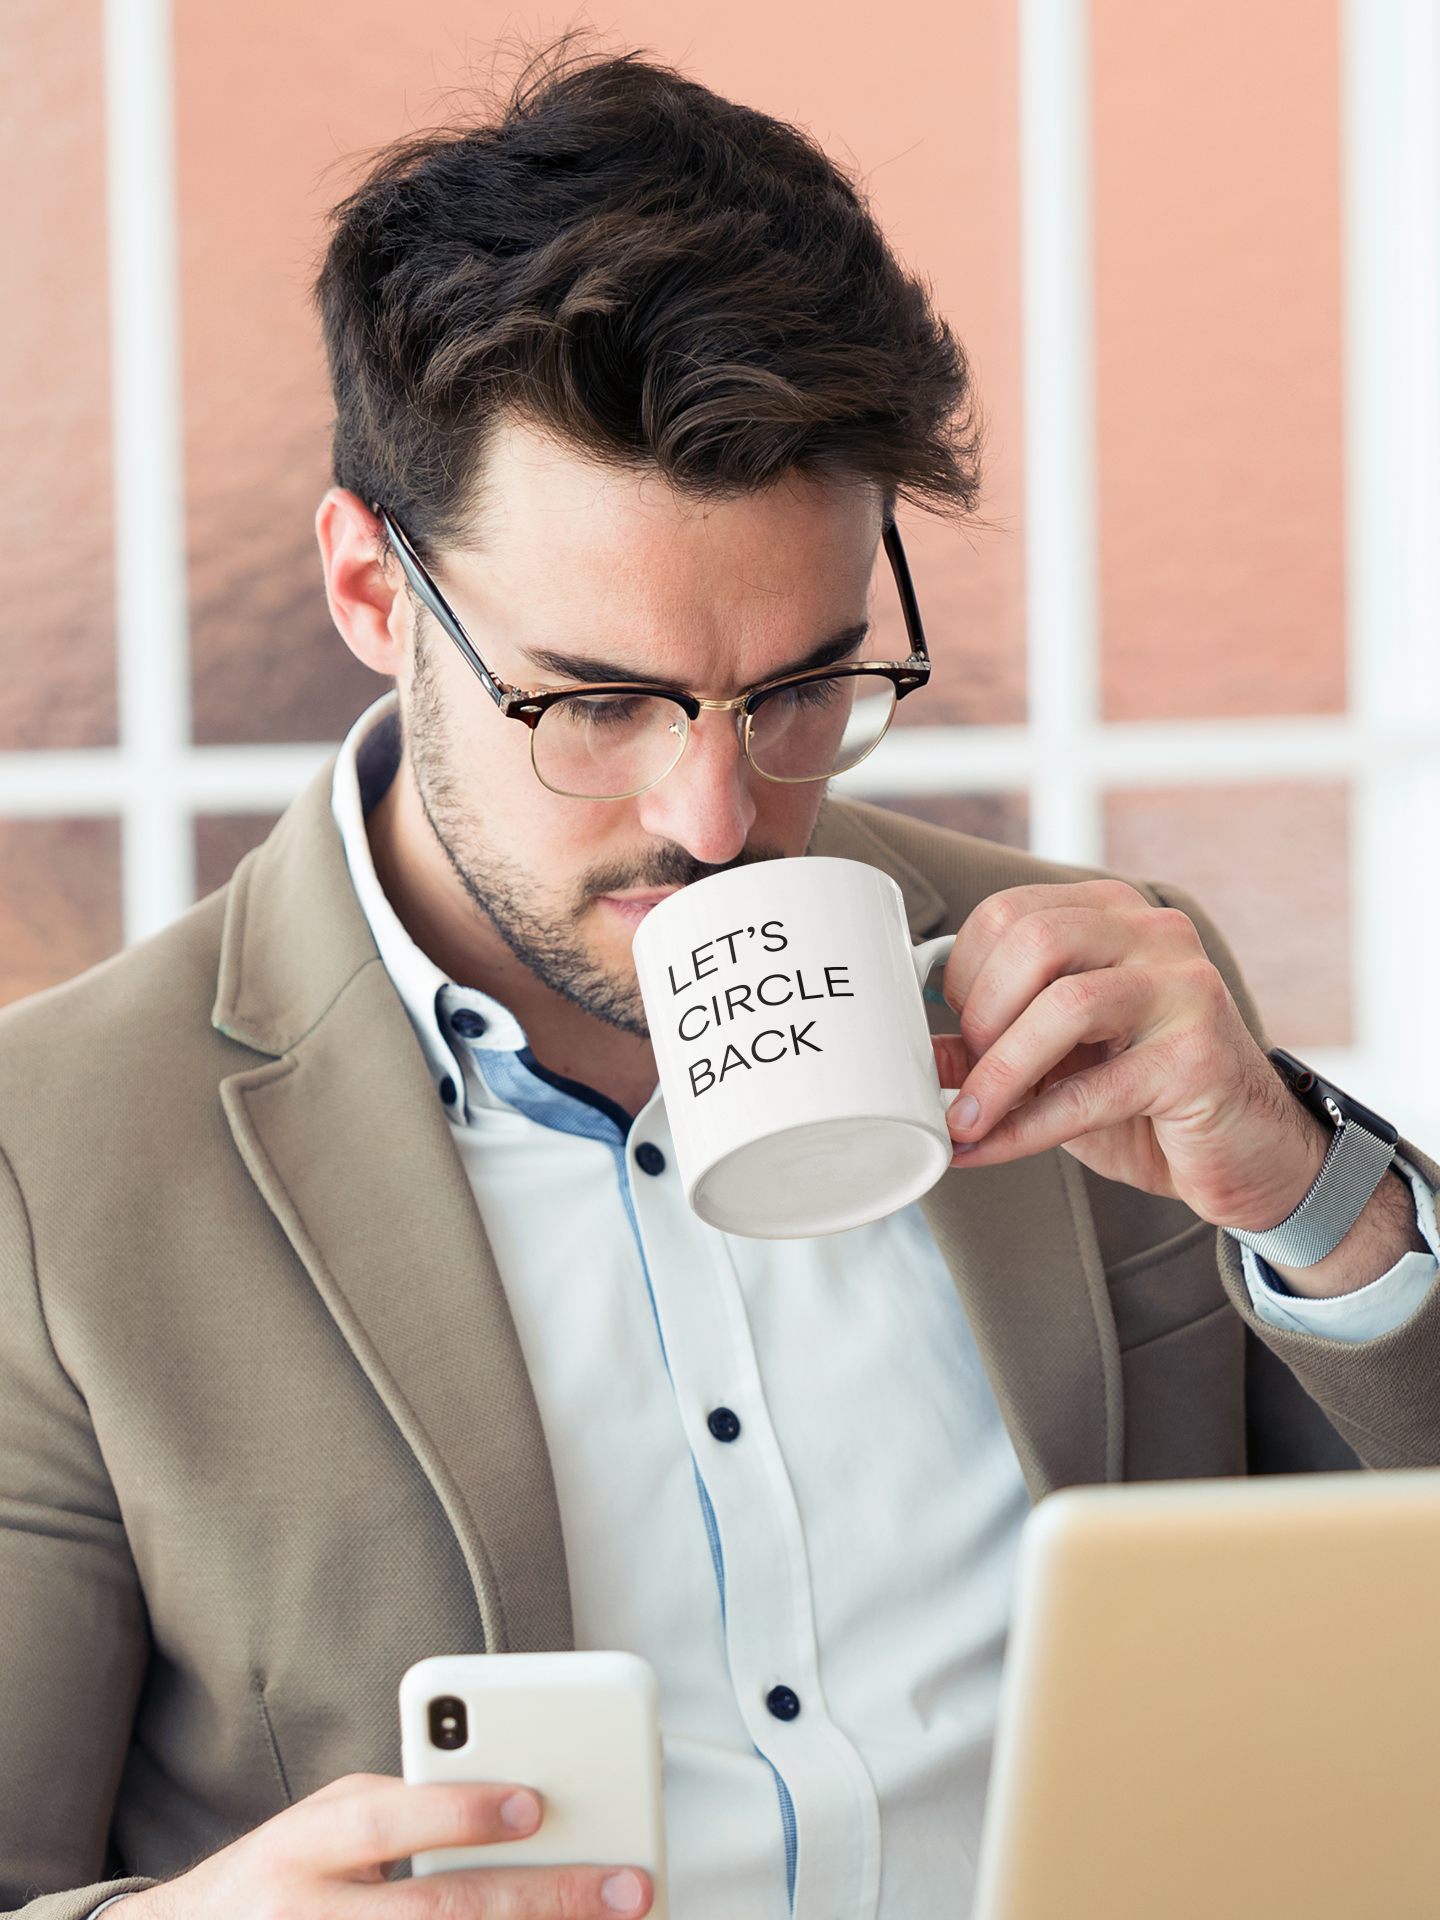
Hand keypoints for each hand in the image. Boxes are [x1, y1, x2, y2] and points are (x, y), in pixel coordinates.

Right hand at [118, 1773, 651, 1919]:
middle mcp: (309, 1919)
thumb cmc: (282, 1874)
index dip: (460, 1812)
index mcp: (305, 1848)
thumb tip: (516, 1813)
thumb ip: (400, 1815)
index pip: (387, 1825)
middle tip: (623, 1886)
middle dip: (541, 1899)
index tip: (535, 1803)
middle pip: (436, 1913)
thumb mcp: (322, 1824)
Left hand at [932, 881, 1423, 1296]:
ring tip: (966, 1118)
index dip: (962, 976)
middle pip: (1034, 940)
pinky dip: (1025, 1126)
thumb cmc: (1148, 1100)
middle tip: (962, 1077)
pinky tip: (988, 1150)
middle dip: (980, 1016)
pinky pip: (1091, 1090)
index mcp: (1114, 916)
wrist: (1249, 1156)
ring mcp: (1185, 990)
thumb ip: (992, 1047)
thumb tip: (917, 1053)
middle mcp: (1154, 936)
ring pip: (1064, 1004)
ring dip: (997, 1073)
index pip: (1009, 912)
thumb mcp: (1058, 1065)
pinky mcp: (1199, 1057)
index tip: (949, 1034)